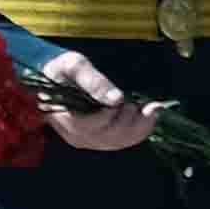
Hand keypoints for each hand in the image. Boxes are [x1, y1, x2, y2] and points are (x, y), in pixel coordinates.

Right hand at [36, 48, 155, 154]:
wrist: (57, 77)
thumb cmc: (63, 69)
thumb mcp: (74, 66)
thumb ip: (93, 81)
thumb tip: (117, 98)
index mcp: (64, 117)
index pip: (90, 125)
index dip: (110, 114)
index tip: (122, 99)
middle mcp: (75, 134)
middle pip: (108, 136)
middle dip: (128, 120)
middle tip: (137, 102)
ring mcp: (88, 140)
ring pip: (119, 142)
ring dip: (140, 126)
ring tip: (152, 108)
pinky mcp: (99, 139)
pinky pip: (123, 141)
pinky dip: (141, 130)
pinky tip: (151, 115)